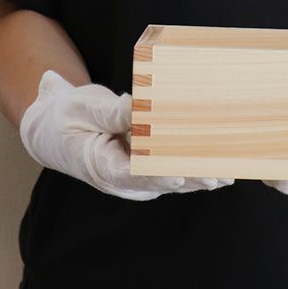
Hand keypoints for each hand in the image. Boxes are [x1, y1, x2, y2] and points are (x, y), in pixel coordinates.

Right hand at [19, 69, 234, 200]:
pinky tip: (220, 169)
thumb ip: (110, 112)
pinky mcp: (147, 171)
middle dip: (189, 180)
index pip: (131, 176)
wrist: (58, 130)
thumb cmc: (67, 117)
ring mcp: (136, 179)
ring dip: (198, 178)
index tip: (179, 178)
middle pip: (159, 182)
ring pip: (170, 180)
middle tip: (218, 176)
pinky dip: (195, 169)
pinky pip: (172, 172)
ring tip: (228, 175)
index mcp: (101, 166)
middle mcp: (122, 180)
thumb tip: (135, 107)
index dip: (156, 178)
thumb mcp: (82, 108)